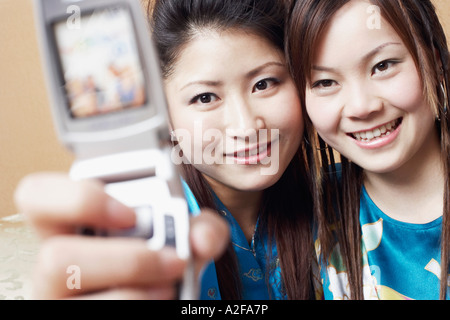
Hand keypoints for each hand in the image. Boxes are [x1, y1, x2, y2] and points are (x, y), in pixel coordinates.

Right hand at [14, 173, 228, 298]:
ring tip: (167, 289)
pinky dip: (140, 308)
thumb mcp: (185, 237)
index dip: (77, 199)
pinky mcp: (75, 319)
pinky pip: (97, 318)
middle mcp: (56, 265)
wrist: (167, 295)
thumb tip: (200, 239)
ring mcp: (60, 300)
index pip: (38, 196)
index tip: (130, 214)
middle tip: (171, 260)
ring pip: (78, 300)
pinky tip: (159, 302)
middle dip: (126, 260)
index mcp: (74, 225)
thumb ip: (201, 228)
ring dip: (134, 294)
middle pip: (54, 257)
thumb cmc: (163, 260)